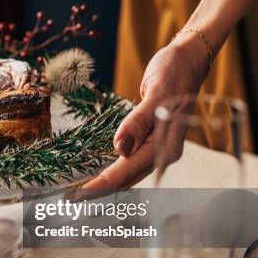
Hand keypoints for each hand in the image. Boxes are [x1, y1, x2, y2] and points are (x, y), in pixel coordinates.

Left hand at [85, 33, 209, 188]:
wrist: (188, 60)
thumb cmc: (174, 73)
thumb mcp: (157, 94)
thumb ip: (139, 122)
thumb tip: (120, 149)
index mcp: (165, 146)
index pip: (126, 172)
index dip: (101, 185)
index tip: (78, 194)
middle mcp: (162, 153)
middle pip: (126, 180)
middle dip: (98, 190)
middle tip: (69, 197)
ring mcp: (156, 149)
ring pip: (126, 174)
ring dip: (103, 183)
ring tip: (77, 191)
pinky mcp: (149, 142)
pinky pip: (128, 163)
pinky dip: (111, 170)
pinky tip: (96, 173)